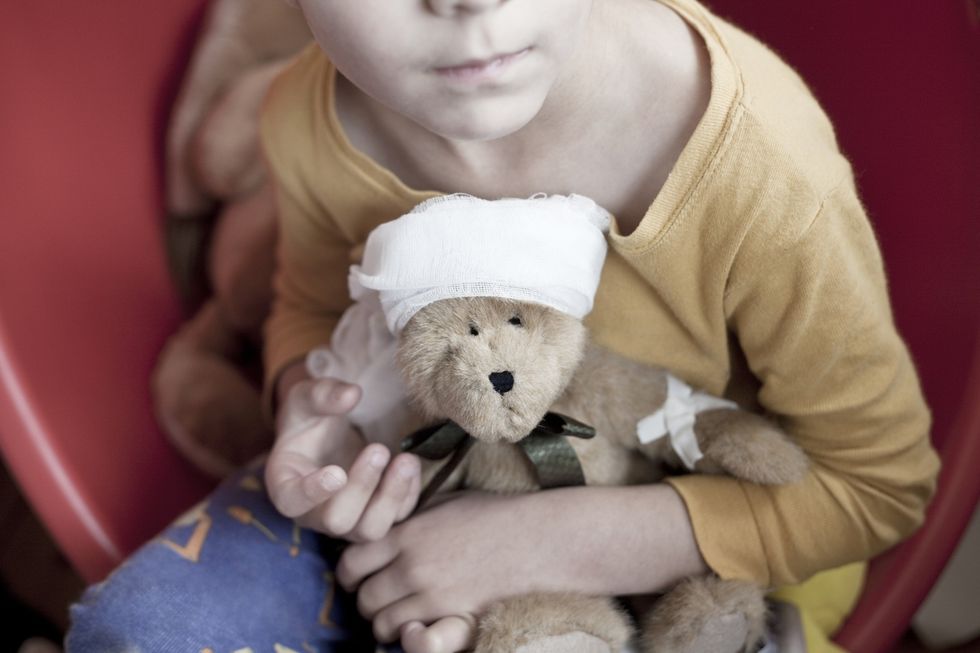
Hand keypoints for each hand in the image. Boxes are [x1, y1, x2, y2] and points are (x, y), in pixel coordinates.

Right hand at [265, 376, 421, 540]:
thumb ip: (323, 395)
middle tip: (378, 449)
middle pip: (337, 521)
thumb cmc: (308, 418)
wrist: (326, 434)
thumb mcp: (307, 397)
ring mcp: (347, 519)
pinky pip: (396, 519)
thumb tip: (352, 394)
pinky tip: (411, 465)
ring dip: (391, 497)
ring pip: (370, 530)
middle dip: (361, 488)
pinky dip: (407, 495)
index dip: (313, 492)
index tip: (335, 472)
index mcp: (286, 485)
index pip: (292, 501)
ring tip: (406, 460)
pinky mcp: (375, 515)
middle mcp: (314, 513)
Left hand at [336, 485, 706, 650]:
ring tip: (395, 613)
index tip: (356, 575)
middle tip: (376, 597)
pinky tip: (416, 623)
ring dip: (383, 620)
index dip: (350, 572)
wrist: (532, 539)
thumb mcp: (443, 503)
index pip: (353, 560)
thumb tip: (384, 524)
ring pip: (381, 622)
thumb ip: (409, 518)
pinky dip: (405, 633)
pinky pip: (408, 634)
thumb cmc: (491, 515)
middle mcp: (411, 564)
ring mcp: (429, 593)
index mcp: (407, 533)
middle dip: (364, 600)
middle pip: (363, 597)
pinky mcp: (449, 614)